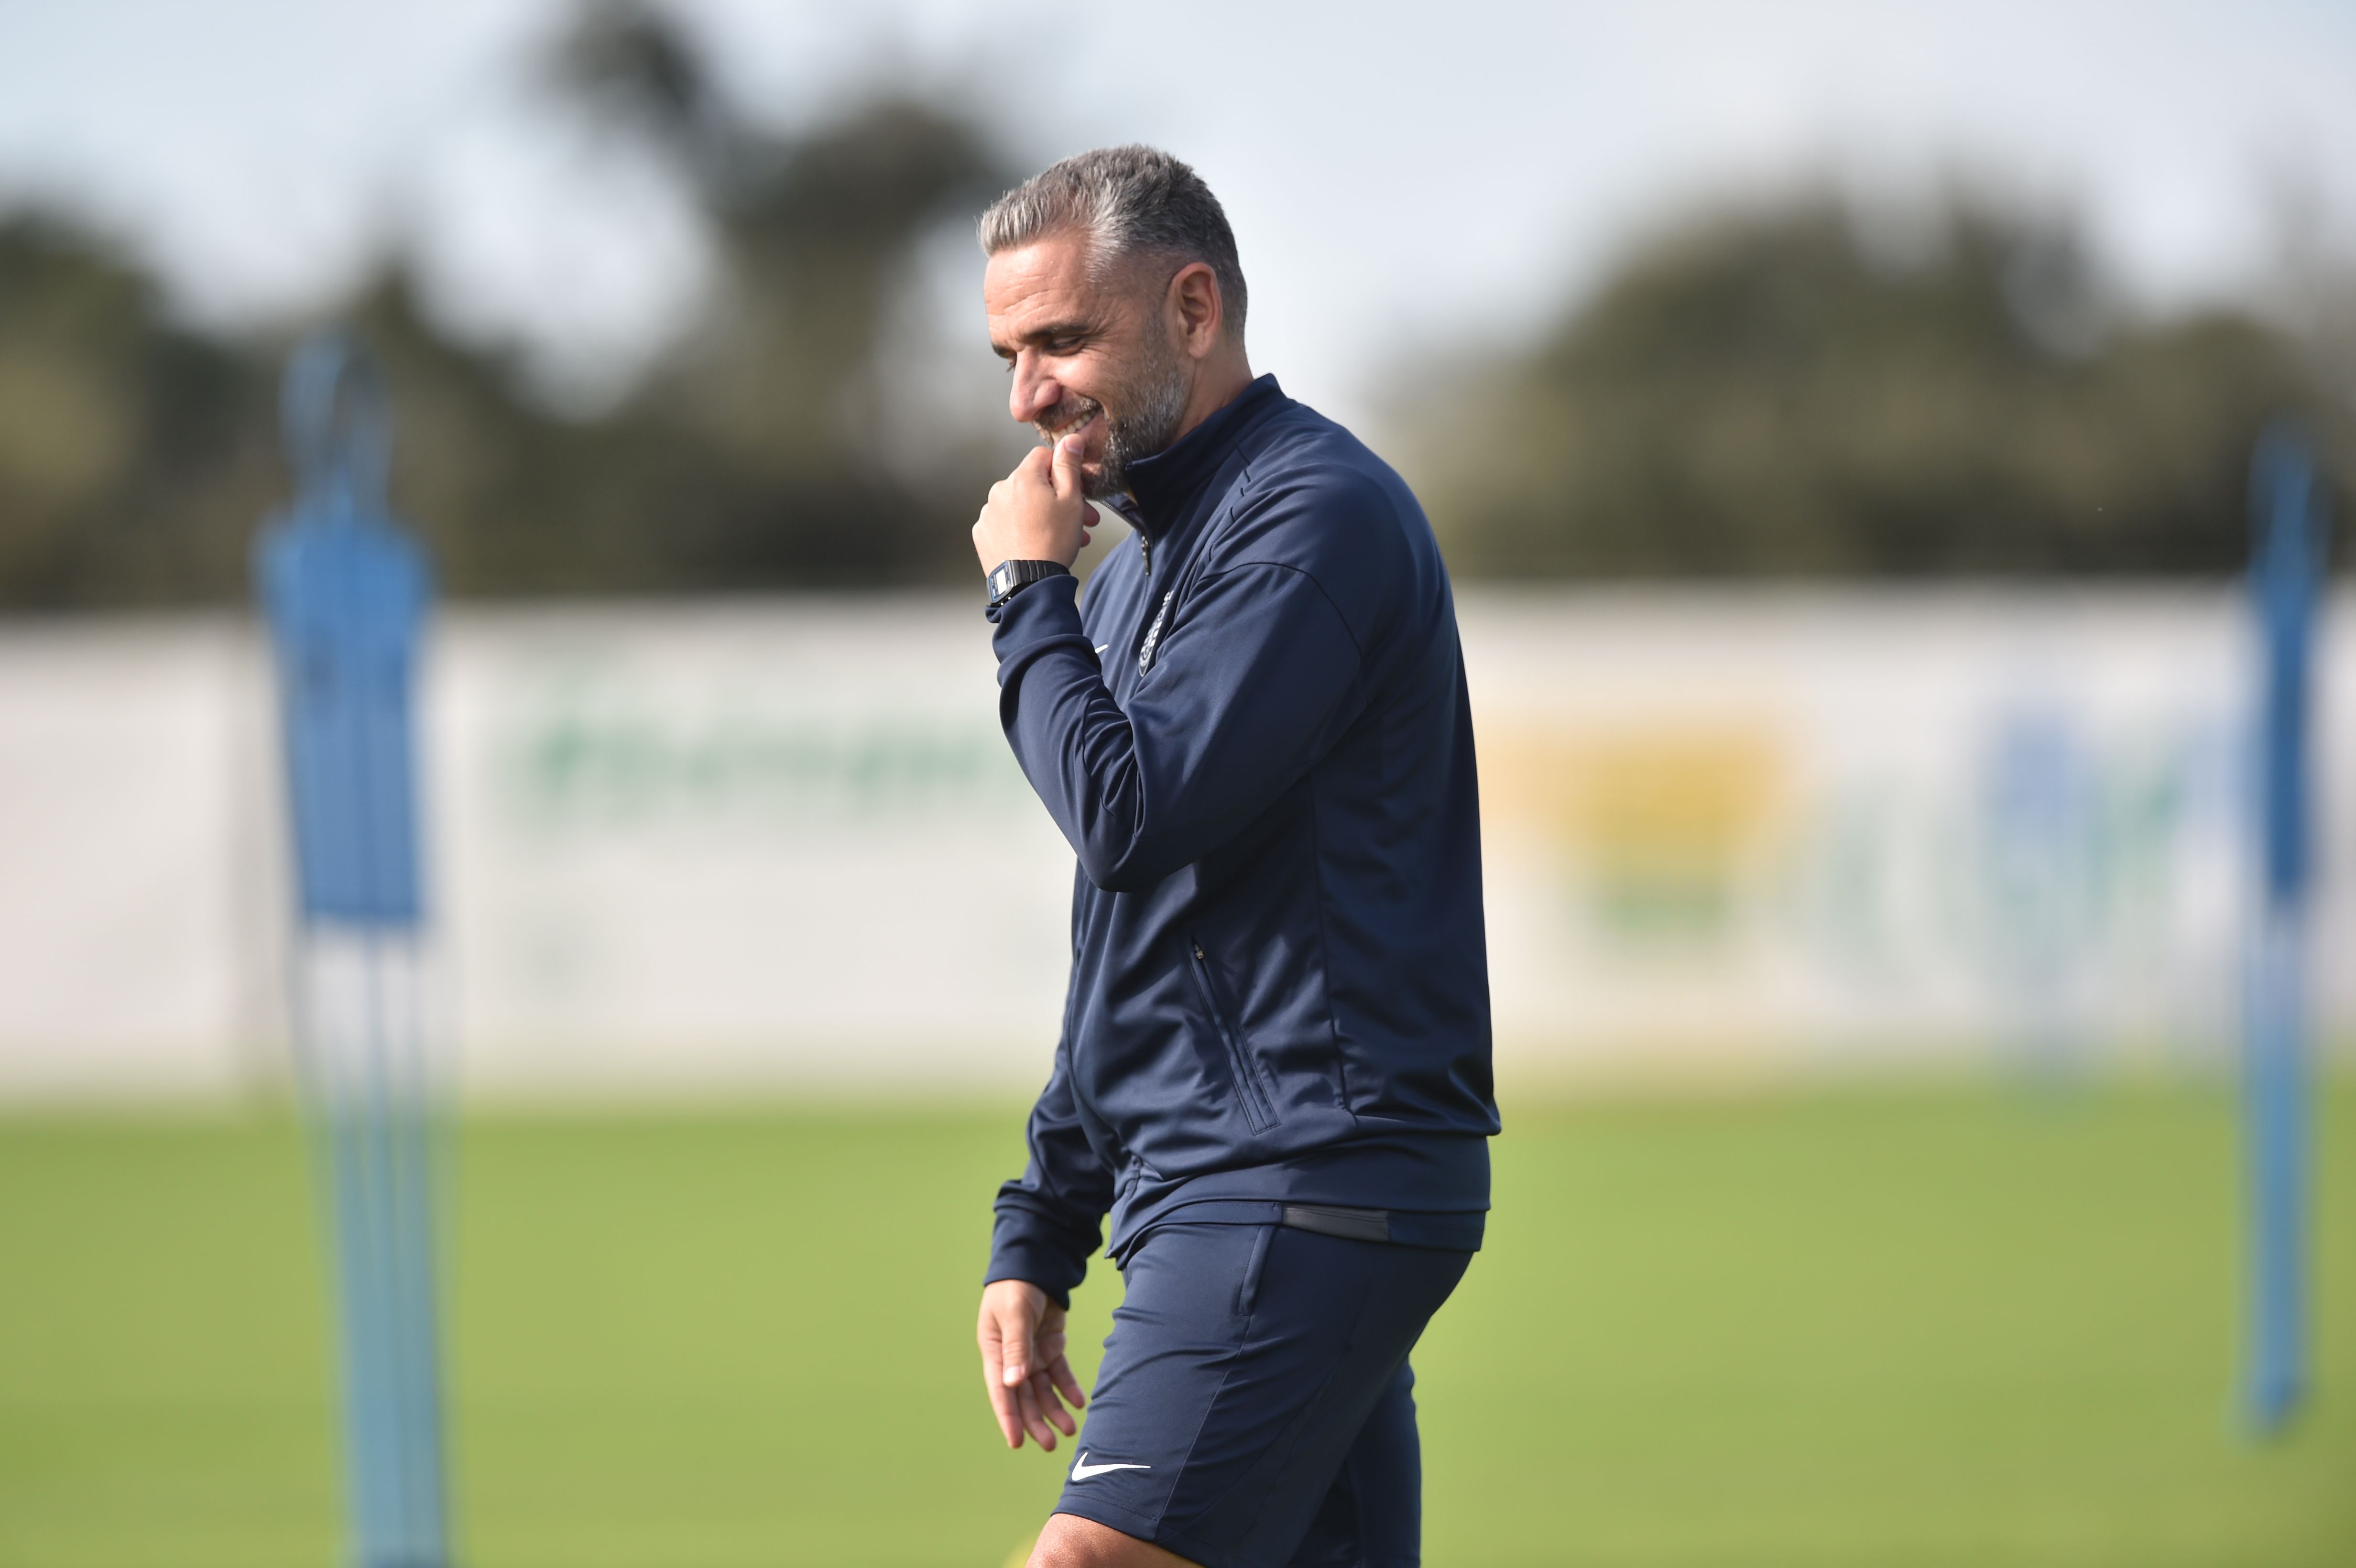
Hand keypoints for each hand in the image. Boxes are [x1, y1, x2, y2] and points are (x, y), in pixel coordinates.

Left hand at [973, 435, 1092, 574]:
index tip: (1073, 488)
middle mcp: (1000, 490)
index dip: (1062, 470)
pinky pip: (1005, 523)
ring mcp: (989, 513)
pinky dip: (1020, 529)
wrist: (1028, 583)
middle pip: (1033, 483)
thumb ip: (1069, 465)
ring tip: (1060, 536)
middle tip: (1079, 518)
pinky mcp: (983, 533)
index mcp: (1022, 477)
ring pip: (1020, 505)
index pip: (1043, 456)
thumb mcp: (1071, 500)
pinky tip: (1035, 543)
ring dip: (1041, 515)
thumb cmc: (1051, 543)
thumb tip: (1070, 439)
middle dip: (1057, 498)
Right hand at [977, 1278, 1084, 1449]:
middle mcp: (1011, 1359)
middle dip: (1036, 1421)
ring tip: (1069, 1428)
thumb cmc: (1016, 1287)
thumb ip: (1016, 1347)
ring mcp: (1031, 1354)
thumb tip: (1014, 1383)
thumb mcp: (1014, 1314)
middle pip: (1024, 1397)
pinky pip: (1059, 1373)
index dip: (1008, 1418)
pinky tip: (1079, 1402)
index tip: (1016, 1442)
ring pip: (1043, 1390)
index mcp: (994, 1352)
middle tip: (1050, 1444)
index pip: (1001, 1391)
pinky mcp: (1049, 1347)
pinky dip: (1068, 1387)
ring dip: (1054, 1409)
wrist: (1035, 1265)